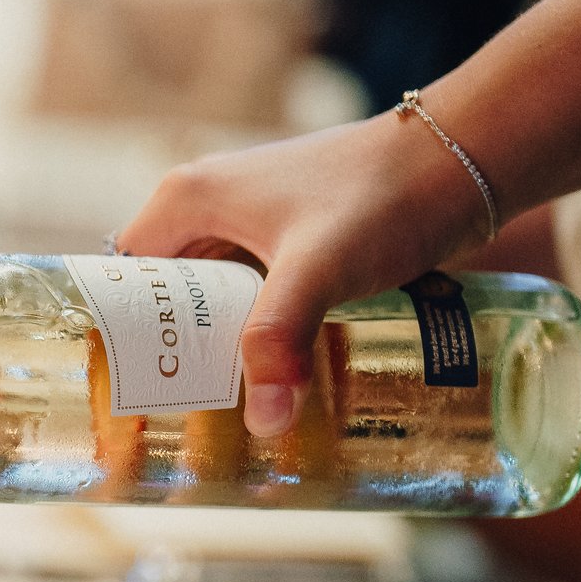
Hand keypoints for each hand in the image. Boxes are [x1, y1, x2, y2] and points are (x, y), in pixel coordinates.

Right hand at [116, 109, 492, 433]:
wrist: (462, 158)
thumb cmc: (383, 195)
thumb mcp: (320, 267)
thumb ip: (281, 338)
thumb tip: (261, 423)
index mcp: (187, 198)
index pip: (119, 277)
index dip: (118, 334)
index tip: (124, 394)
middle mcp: (208, 205)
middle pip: (163, 294)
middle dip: (169, 352)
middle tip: (175, 418)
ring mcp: (251, 222)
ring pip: (210, 299)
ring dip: (216, 348)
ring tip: (217, 411)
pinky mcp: (291, 240)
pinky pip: (250, 295)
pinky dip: (254, 334)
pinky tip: (269, 377)